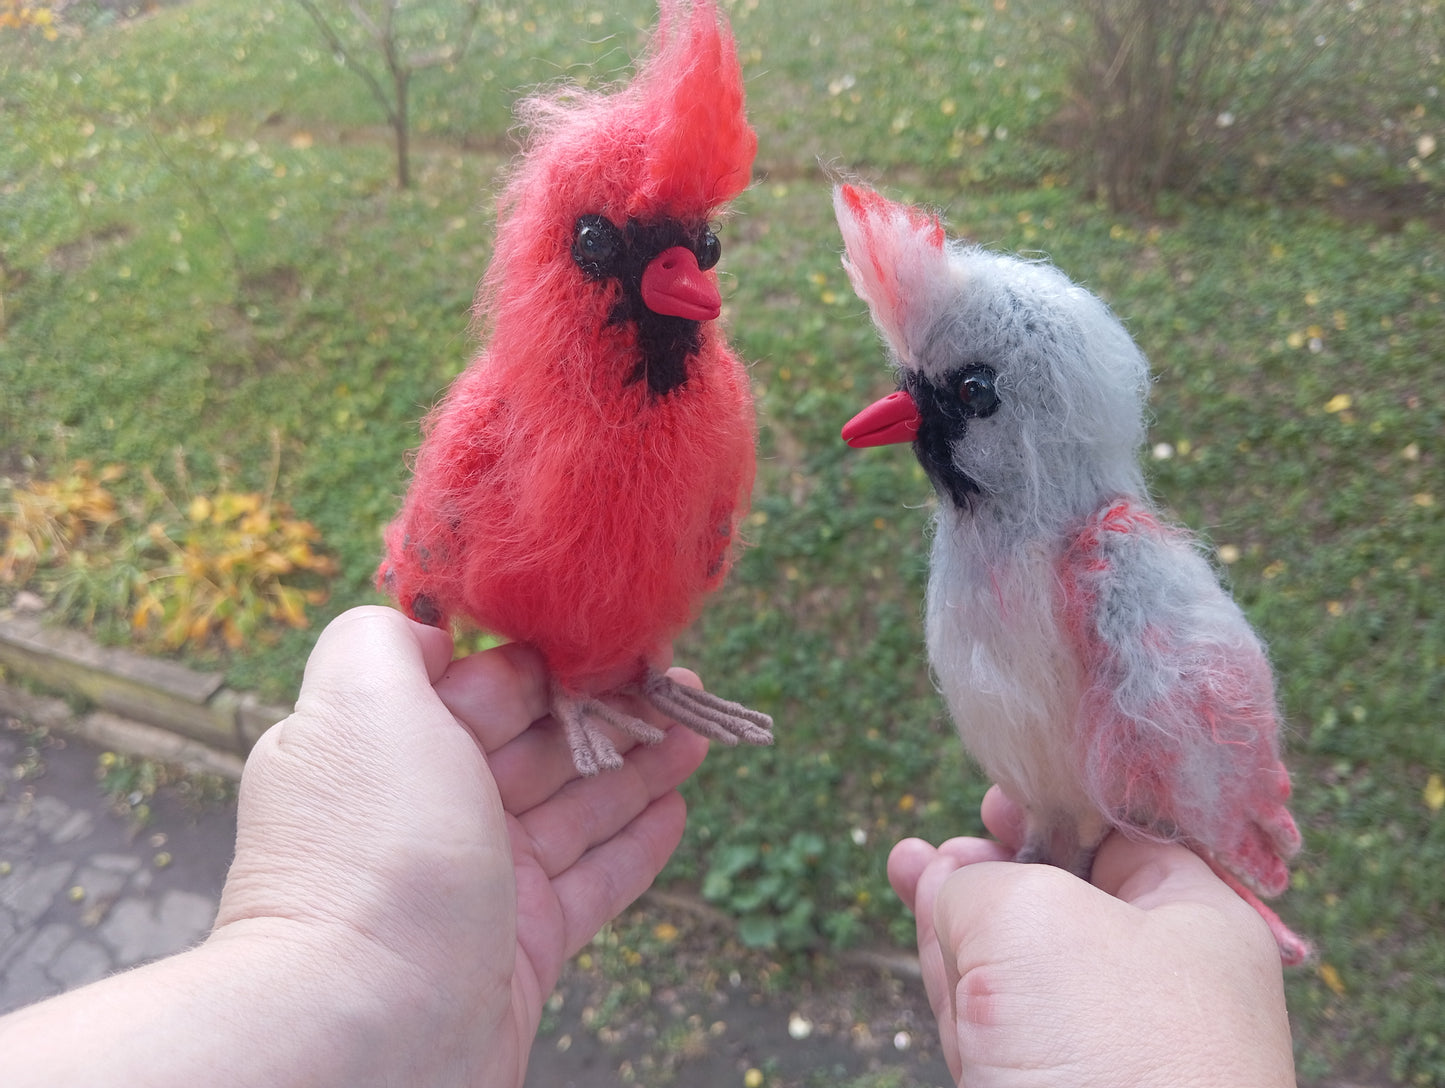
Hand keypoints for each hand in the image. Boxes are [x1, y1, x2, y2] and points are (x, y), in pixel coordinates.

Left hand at [1, 606, 707, 1087]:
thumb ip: (383, 638)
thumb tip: (428, 628)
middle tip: (682, 680)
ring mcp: (474, 886)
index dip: (552, 660)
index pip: (480, 685)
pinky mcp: (519, 951)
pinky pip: (589, 883)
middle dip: (608, 707)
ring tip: (699, 732)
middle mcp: (424, 813)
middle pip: (534, 743)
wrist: (368, 1033)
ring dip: (637, 765)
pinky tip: (676, 808)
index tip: (618, 637)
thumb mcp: (361, 705)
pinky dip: (633, 843)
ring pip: (573, 809)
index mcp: (383, 749)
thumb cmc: (373, 854)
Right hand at [889, 788, 1295, 1087]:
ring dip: (960, 912)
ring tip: (912, 864)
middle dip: (994, 865)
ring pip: (1016, 959)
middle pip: (1062, 897)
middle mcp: (1155, 982)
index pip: (1126, 841)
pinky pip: (995, 1017)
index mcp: (1195, 921)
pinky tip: (924, 921)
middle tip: (946, 844)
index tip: (1002, 793)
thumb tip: (949, 886)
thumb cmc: (1109, 1049)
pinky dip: (954, 970)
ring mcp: (1099, 1045)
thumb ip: (978, 884)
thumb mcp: (1034, 920)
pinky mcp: (1047, 1087)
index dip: (1058, 810)